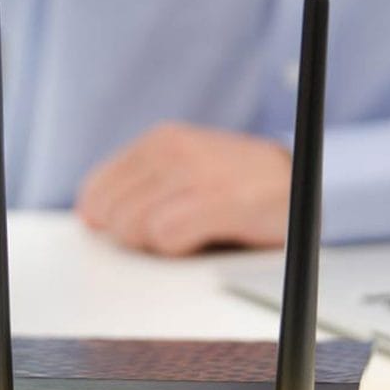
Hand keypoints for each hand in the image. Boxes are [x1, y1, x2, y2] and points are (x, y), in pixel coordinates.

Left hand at [76, 121, 291, 255]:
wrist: (300, 185)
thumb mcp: (183, 173)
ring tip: (190, 234)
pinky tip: (202, 239)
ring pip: (135, 228)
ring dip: (157, 244)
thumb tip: (89, 217)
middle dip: (133, 237)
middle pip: (113, 215)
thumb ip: (140, 187)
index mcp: (160, 141)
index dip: (105, 223)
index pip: (96, 192)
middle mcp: (174, 149)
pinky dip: (179, 248)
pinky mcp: (221, 200)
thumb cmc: (236, 188)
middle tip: (170, 235)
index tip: (127, 234)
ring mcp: (197, 172)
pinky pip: (166, 236)